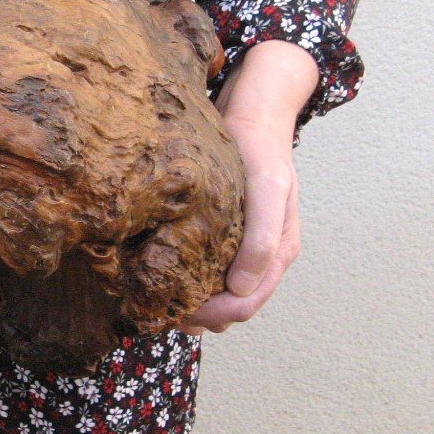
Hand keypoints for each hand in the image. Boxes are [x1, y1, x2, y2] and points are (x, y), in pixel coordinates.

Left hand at [179, 40, 318, 335]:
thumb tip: (242, 289)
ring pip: (219, 294)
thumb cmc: (260, 151)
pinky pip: (209, 271)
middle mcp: (262, 256)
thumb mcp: (266, 189)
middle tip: (156, 313)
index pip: (246, 304)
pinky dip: (188, 283)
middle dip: (198, 316)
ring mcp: (244, 246)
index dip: (213, 315)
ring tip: (156, 303)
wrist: (252, 117)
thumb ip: (262, 239)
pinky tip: (162, 278)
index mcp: (278, 252)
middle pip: (231, 307)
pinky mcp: (225, 234)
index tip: (176, 312)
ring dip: (192, 305)